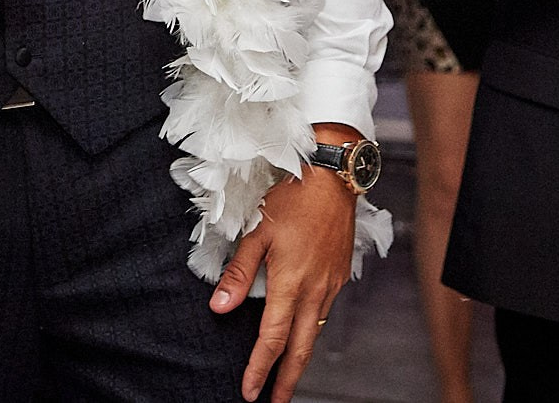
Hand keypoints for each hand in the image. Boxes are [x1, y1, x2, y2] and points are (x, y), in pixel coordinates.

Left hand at [210, 126, 357, 402]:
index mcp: (290, 283)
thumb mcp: (257, 232)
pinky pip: (323, 314)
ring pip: (314, 334)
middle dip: (287, 380)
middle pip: (300, 349)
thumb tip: (220, 307)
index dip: (259, 369)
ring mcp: (330, 285)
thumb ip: (238, 273)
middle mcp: (313, 291)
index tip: (249, 392)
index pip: (272, 339)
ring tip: (286, 378)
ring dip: (299, 359)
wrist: (334, 177)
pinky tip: (301, 335)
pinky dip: (311, 333)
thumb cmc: (293, 198)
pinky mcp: (338, 277)